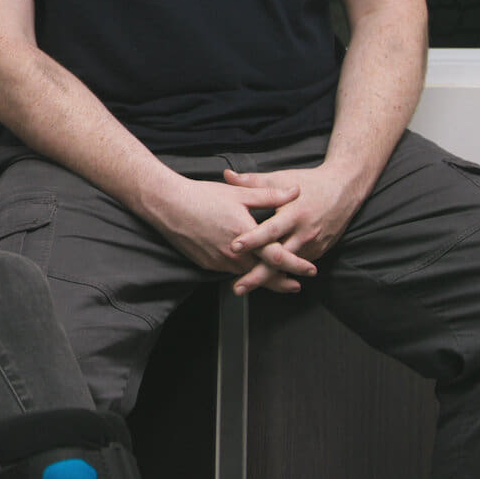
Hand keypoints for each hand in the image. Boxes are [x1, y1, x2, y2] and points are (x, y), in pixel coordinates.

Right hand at [141, 173, 313, 293]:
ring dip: (262, 277)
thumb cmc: (203, 196)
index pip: (278, 256)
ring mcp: (219, 261)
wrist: (169, 205)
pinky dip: (242, 271)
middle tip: (296, 286)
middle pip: (264, 274)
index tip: (310, 270)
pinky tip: (246, 267)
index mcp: (246, 234)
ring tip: (275, 279)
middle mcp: (234, 253)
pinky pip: (230, 271)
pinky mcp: (207, 264)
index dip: (296, 265)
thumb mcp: (239, 194)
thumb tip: (295, 192)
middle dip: (282, 282)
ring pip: (246, 274)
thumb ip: (269, 196)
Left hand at [223, 164, 371, 294]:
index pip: (270, 230)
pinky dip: (282, 273)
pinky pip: (297, 265)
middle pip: (279, 259)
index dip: (252, 239)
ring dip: (268, 279)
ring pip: (288, 267)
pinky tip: (265, 280)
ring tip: (245, 287)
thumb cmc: (309, 183)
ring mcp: (313, 245)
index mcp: (293, 214)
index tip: (234, 247)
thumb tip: (227, 175)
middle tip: (238, 288)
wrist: (343, 189)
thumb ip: (253, 181)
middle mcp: (304, 233)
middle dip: (258, 275)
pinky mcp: (319, 251)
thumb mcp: (281, 179)